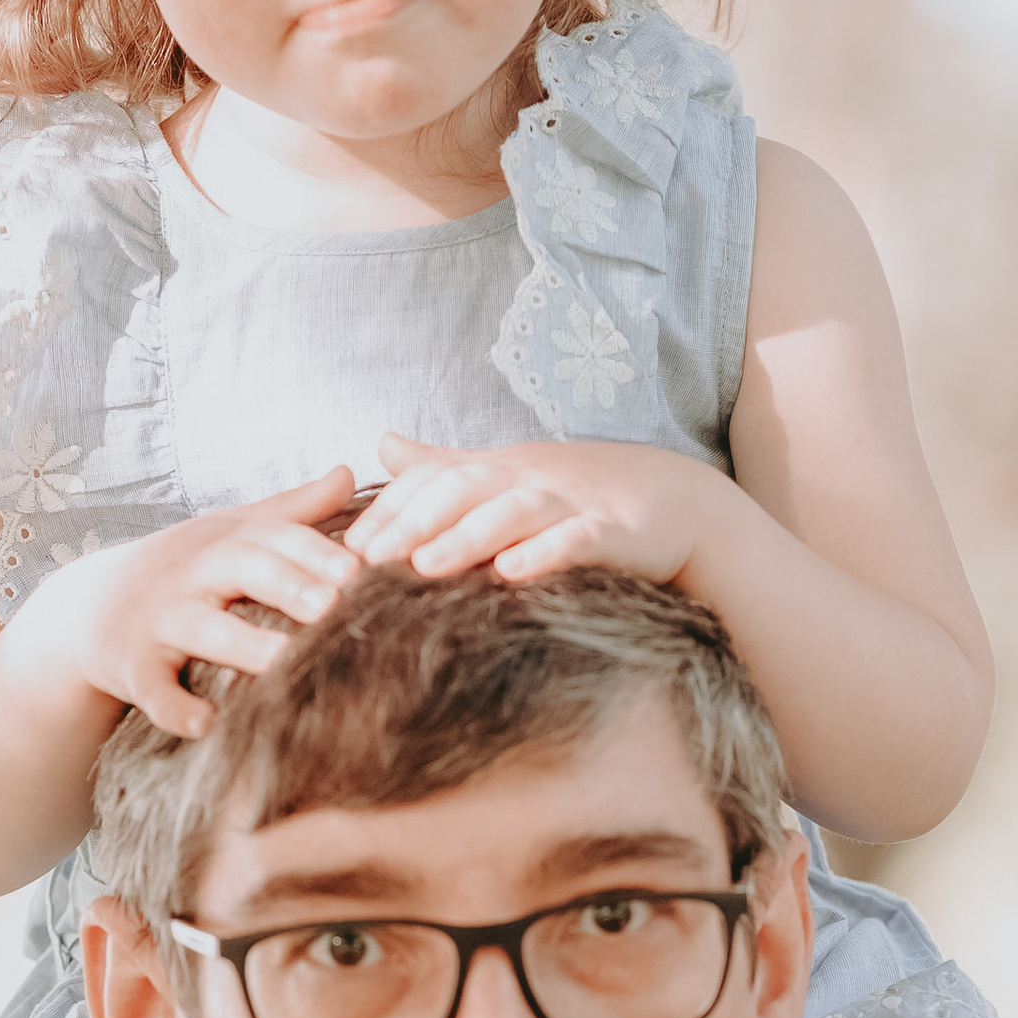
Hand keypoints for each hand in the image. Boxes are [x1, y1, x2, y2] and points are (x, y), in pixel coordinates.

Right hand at [23, 470, 362, 735]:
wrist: (90, 606)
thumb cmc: (184, 569)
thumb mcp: (230, 531)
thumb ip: (291, 510)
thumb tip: (349, 474)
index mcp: (224, 543)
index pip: (272, 537)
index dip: (313, 550)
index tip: (357, 568)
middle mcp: (193, 576)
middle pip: (240, 569)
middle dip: (284, 583)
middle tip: (330, 604)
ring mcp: (161, 621)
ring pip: (202, 629)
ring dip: (241, 644)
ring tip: (281, 660)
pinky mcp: (135, 668)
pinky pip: (154, 689)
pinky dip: (175, 707)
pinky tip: (205, 724)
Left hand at [350, 433, 720, 587]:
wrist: (672, 500)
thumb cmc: (578, 493)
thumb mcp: (506, 474)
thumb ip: (443, 465)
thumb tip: (381, 445)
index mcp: (495, 470)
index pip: (430, 482)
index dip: (387, 511)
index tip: (345, 549)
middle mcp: (525, 479)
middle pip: (459, 493)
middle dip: (411, 525)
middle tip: (366, 562)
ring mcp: (568, 502)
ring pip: (509, 513)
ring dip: (465, 537)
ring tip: (423, 566)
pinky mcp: (610, 530)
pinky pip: (574, 540)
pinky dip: (544, 554)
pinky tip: (514, 573)